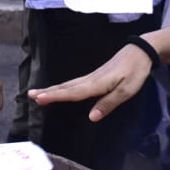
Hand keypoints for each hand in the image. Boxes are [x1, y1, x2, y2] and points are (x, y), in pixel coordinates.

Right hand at [28, 44, 151, 121]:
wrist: (140, 52)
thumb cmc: (135, 72)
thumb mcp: (127, 90)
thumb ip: (109, 103)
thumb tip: (92, 117)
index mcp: (96, 84)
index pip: (72, 92)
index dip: (56, 97)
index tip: (39, 99)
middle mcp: (90, 80)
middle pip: (65, 87)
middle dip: (47, 92)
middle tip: (29, 95)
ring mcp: (91, 77)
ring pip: (67, 85)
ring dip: (52, 89)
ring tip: (37, 92)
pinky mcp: (94, 76)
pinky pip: (73, 84)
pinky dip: (62, 87)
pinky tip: (58, 90)